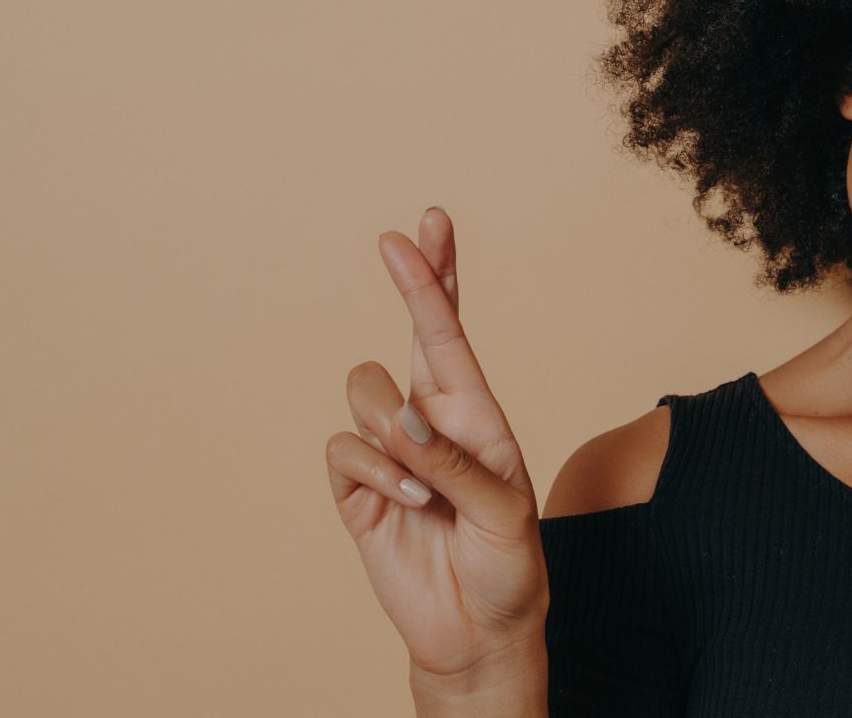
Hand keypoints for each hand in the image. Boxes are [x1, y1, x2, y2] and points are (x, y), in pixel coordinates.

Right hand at [325, 208, 548, 679]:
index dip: (438, 277)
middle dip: (410, 281)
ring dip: (396, 435)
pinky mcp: (356, 488)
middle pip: (410, 332)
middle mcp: (431, 418)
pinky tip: (409, 506)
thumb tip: (402, 422)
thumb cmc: (507, 563)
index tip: (429, 222)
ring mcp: (390, 450)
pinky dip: (377, 474)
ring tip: (430, 489)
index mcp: (476, 412)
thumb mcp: (504, 511)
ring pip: (365, 392)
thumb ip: (456, 463)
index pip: (453, 332)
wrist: (478, 629)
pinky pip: (343, 449)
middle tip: (398, 238)